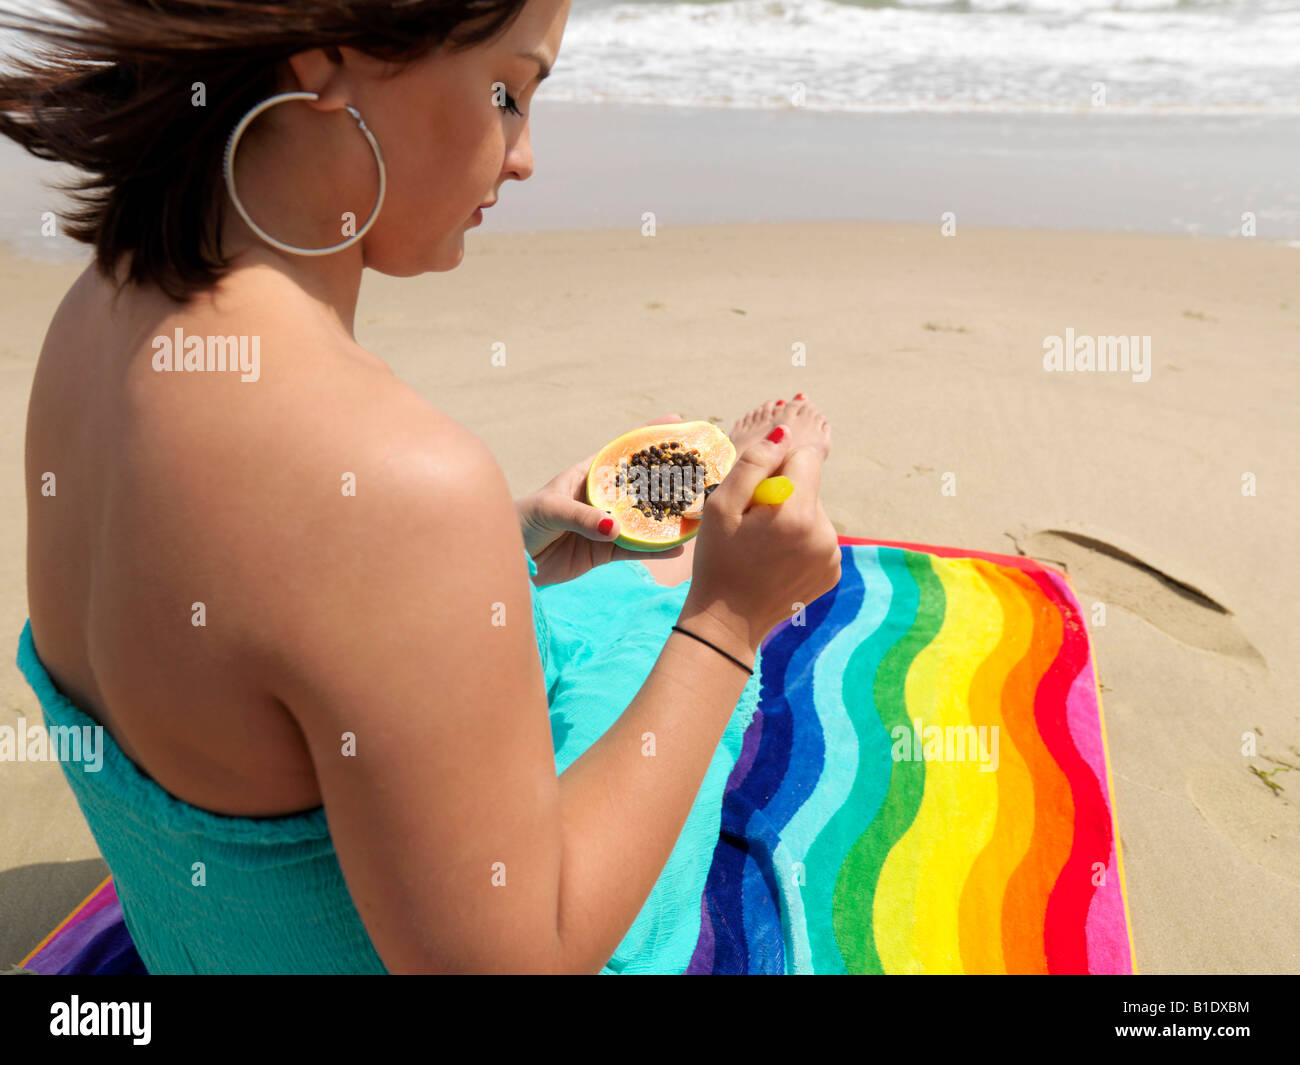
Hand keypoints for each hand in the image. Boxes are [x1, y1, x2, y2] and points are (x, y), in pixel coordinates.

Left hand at [516, 414, 687, 585]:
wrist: (510, 557)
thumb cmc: (522, 521)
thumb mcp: (549, 510)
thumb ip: (580, 517)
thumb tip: (613, 527)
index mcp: (587, 475)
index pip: (621, 451)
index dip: (647, 436)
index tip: (676, 419)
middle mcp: (601, 498)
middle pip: (640, 485)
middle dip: (668, 478)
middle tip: (699, 471)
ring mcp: (604, 524)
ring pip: (643, 518)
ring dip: (667, 517)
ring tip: (696, 514)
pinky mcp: (603, 551)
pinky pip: (635, 549)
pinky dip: (655, 550)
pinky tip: (677, 548)